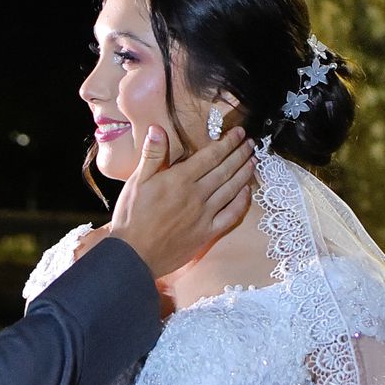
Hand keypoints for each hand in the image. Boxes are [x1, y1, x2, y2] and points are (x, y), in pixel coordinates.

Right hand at [108, 125, 254, 279]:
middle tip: (250, 143)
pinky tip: (246, 192)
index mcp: (180, 180)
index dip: (227, 143)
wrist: (133, 254)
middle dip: (240, 154)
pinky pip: (230, 215)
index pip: (210, 156)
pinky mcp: (207, 233)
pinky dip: (241, 202)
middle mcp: (196, 195)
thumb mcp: (136, 182)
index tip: (238, 133)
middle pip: (225, 170)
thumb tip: (158, 129)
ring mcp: (204, 215)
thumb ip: (151, 155)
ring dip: (244, 174)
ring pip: (231, 190)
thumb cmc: (132, 217)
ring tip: (253, 161)